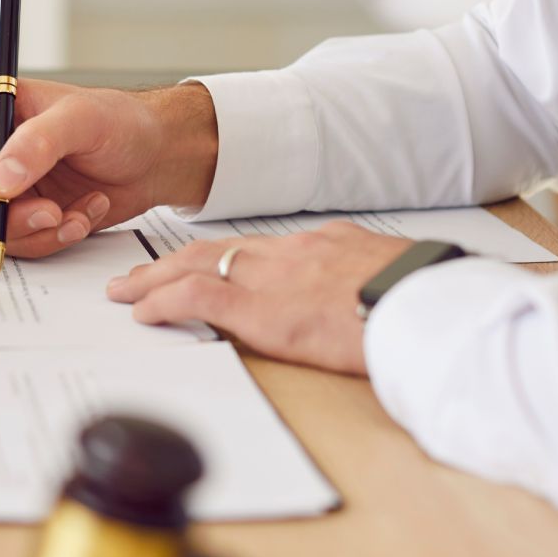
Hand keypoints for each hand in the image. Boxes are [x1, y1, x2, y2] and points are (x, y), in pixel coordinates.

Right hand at [0, 78, 219, 257]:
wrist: (157, 158)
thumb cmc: (122, 121)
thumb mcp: (82, 119)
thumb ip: (38, 144)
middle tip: (45, 211)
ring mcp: (2, 188)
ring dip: (29, 231)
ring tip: (71, 214)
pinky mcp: (23, 218)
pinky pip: (17, 244)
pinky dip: (51, 239)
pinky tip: (82, 216)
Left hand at [105, 225, 413, 374]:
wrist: (431, 308)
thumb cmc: (429, 301)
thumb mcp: (397, 279)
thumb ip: (368, 285)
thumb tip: (371, 298)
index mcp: (326, 244)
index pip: (258, 248)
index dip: (222, 257)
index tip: (200, 265)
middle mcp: (292, 251)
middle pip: (216, 251)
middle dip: (174, 264)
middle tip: (140, 275)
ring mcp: (273, 277)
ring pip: (195, 268)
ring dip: (155, 280)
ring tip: (126, 291)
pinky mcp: (261, 309)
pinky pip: (195, 298)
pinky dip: (162, 302)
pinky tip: (142, 312)